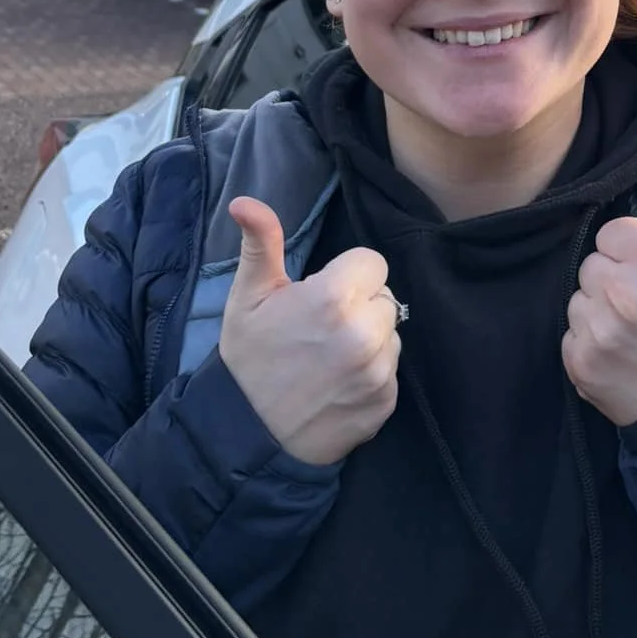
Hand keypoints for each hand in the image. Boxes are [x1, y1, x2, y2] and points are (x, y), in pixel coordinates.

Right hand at [218, 197, 400, 464]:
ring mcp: (378, 372)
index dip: (347, 276)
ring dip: (370, 339)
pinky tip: (339, 384)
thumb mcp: (248, 298)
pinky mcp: (386, 403)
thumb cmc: (248, 360)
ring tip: (330, 357)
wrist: (246, 436)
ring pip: (391, 333)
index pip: (372, 263)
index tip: (321, 296)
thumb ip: (261, 244)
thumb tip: (244, 200)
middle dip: (360, 306)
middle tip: (322, 329)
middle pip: (385, 296)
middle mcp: (364, 333)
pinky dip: (372, 374)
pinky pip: (391, 371)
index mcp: (333, 298)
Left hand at [563, 184, 636, 426]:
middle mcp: (622, 289)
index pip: (613, 233)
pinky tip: (619, 352)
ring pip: (579, 298)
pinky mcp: (580, 361)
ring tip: (632, 329)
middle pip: (593, 264)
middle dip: (614, 278)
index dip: (632, 251)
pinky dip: (588, 342)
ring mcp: (597, 327)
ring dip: (599, 310)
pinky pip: (570, 334)